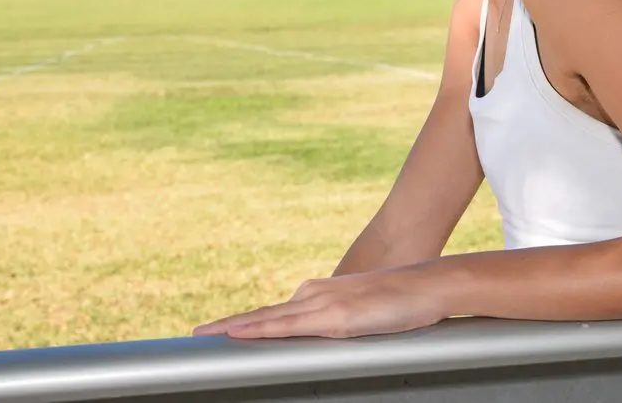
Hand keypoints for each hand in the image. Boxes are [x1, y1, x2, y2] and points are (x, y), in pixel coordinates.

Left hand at [191, 267, 449, 339]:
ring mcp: (321, 304)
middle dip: (226, 327)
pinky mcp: (334, 317)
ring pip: (267, 319)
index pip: (271, 313)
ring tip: (201, 336)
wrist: (429, 285)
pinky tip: (240, 334)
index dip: (241, 324)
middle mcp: (313, 295)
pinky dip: (260, 330)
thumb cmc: (401, 303)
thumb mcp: (362, 315)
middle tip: (192, 335)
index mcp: (317, 295)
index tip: (213, 332)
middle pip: (260, 314)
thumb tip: (328, 338)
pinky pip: (289, 327)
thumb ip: (339, 324)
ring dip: (233, 328)